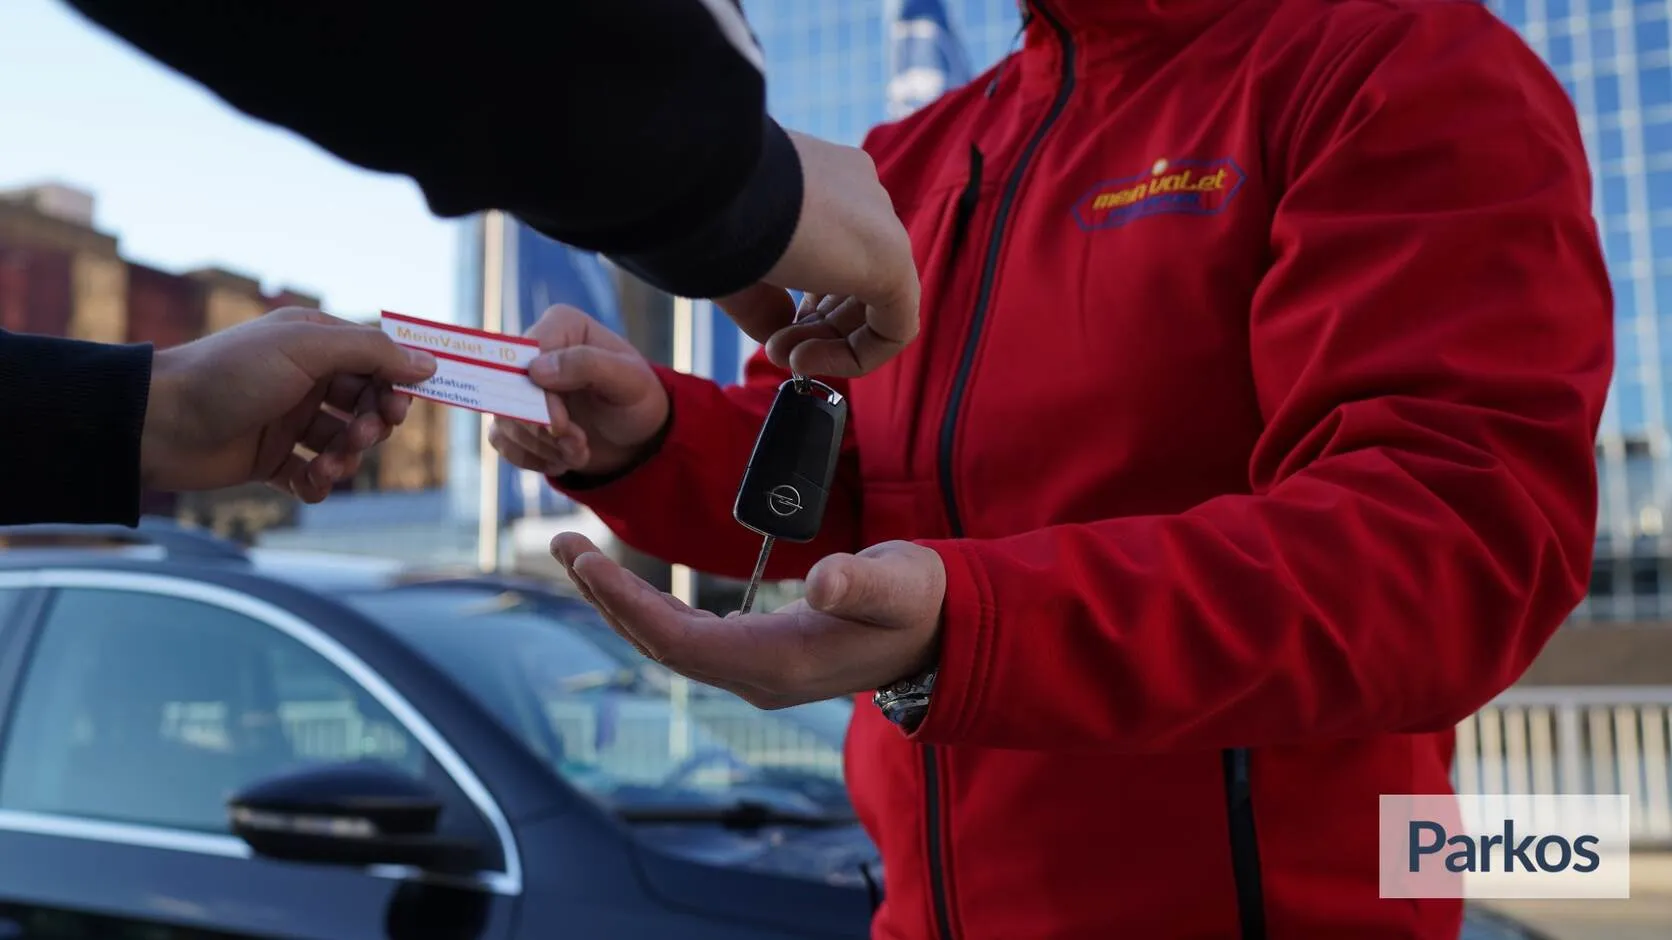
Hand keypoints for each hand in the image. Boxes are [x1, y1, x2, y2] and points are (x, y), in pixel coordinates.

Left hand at [140, 307, 435, 500]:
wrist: (157, 423)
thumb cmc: (229, 374)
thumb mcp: (306, 348)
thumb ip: (372, 352)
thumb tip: (427, 361)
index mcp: (314, 344)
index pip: (376, 361)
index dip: (396, 385)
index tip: (401, 406)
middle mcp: (305, 380)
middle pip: (366, 405)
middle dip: (373, 424)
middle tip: (363, 434)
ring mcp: (288, 421)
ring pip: (344, 444)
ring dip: (347, 458)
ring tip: (328, 465)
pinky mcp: (271, 460)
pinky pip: (313, 476)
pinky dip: (319, 484)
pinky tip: (309, 483)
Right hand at [488, 304, 667, 477]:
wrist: (637, 435)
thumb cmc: (638, 398)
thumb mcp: (629, 379)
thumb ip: (588, 365)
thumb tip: (536, 369)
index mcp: (560, 325)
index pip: (526, 356)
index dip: (538, 396)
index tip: (561, 426)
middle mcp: (533, 351)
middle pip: (508, 390)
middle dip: (541, 429)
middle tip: (578, 446)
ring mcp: (520, 385)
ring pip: (504, 421)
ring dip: (543, 447)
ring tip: (579, 452)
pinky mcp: (514, 416)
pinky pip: (502, 441)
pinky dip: (532, 457)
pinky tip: (561, 459)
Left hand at [551, 533, 945, 708]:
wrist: (947, 634)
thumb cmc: (924, 601)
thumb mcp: (902, 583)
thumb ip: (864, 583)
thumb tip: (821, 584)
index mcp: (781, 662)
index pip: (680, 639)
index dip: (626, 602)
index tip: (586, 560)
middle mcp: (759, 678)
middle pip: (661, 644)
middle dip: (606, 598)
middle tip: (559, 544)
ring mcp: (759, 674)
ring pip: (670, 645)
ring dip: (622, 604)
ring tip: (579, 559)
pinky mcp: (763, 659)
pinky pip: (690, 641)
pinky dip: (652, 610)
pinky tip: (632, 586)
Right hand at [716, 130, 919, 378]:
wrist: (715, 181)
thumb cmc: (710, 213)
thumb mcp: (736, 262)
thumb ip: (763, 301)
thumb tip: (781, 336)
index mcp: (826, 180)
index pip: (831, 251)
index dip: (804, 304)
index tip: (771, 327)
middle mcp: (859, 196)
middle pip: (853, 283)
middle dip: (814, 329)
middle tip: (774, 349)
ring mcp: (880, 225)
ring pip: (875, 306)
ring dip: (827, 345)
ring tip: (782, 355)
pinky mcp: (892, 260)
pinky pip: (895, 327)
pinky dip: (854, 356)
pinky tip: (805, 360)